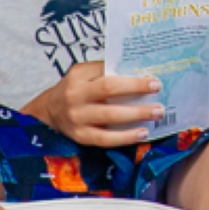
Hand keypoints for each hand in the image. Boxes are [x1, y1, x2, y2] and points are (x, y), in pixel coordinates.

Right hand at [23, 61, 164, 145]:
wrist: (50, 112)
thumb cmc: (75, 89)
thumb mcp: (83, 73)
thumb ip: (105, 70)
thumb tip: (139, 71)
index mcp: (78, 75)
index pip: (106, 71)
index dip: (130, 75)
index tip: (153, 79)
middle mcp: (75, 95)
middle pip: (108, 90)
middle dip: (136, 89)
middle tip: (158, 91)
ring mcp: (77, 118)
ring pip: (109, 116)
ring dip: (136, 114)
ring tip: (156, 113)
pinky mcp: (80, 136)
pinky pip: (105, 139)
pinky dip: (125, 137)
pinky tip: (141, 133)